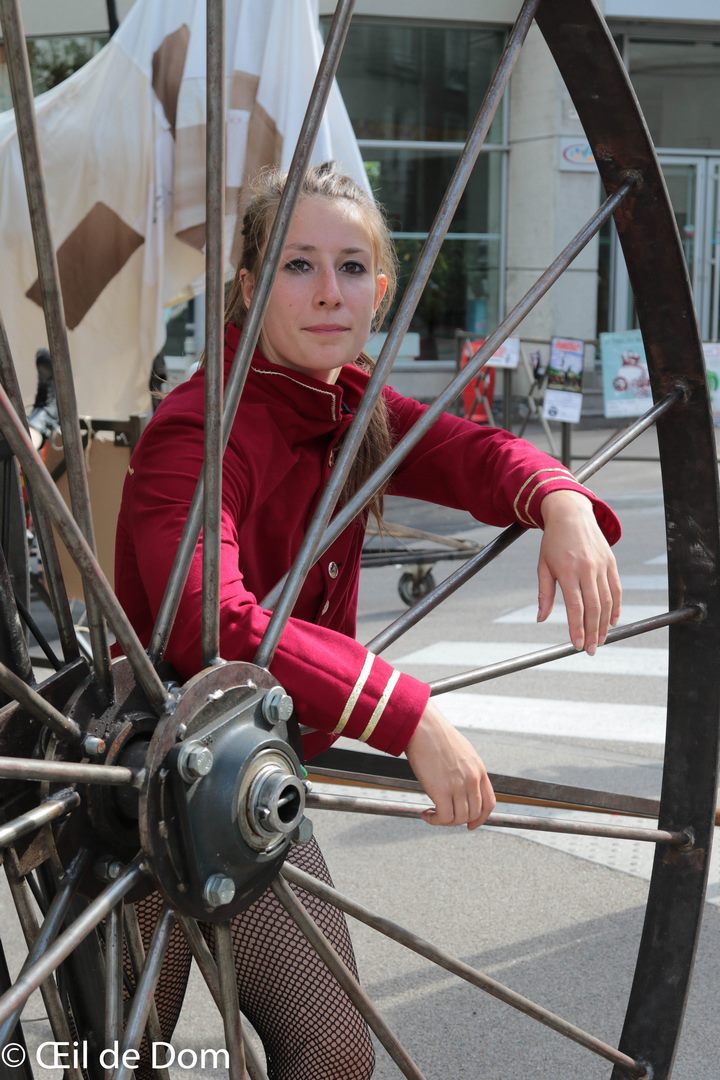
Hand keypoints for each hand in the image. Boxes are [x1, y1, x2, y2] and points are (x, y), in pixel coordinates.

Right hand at [405, 701, 495, 828]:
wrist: (423, 727)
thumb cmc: (436, 736)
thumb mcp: (462, 752)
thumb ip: (467, 770)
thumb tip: (461, 785)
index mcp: (479, 769)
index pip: (489, 803)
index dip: (481, 818)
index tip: (470, 824)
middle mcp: (472, 779)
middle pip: (474, 813)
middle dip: (459, 821)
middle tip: (443, 817)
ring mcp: (458, 785)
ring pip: (458, 818)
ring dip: (444, 821)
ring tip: (432, 814)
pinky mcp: (441, 790)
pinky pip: (444, 817)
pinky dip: (434, 820)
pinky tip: (426, 814)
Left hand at [537, 489, 621, 654]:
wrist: (571, 514)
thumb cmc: (553, 542)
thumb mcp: (543, 566)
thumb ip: (544, 594)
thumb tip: (541, 619)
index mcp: (568, 571)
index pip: (575, 606)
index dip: (577, 628)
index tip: (577, 645)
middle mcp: (587, 569)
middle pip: (594, 607)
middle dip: (593, 632)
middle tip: (591, 650)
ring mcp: (601, 566)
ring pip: (607, 601)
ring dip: (605, 624)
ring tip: (600, 640)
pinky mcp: (611, 563)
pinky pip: (616, 589)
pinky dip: (616, 607)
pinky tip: (612, 621)